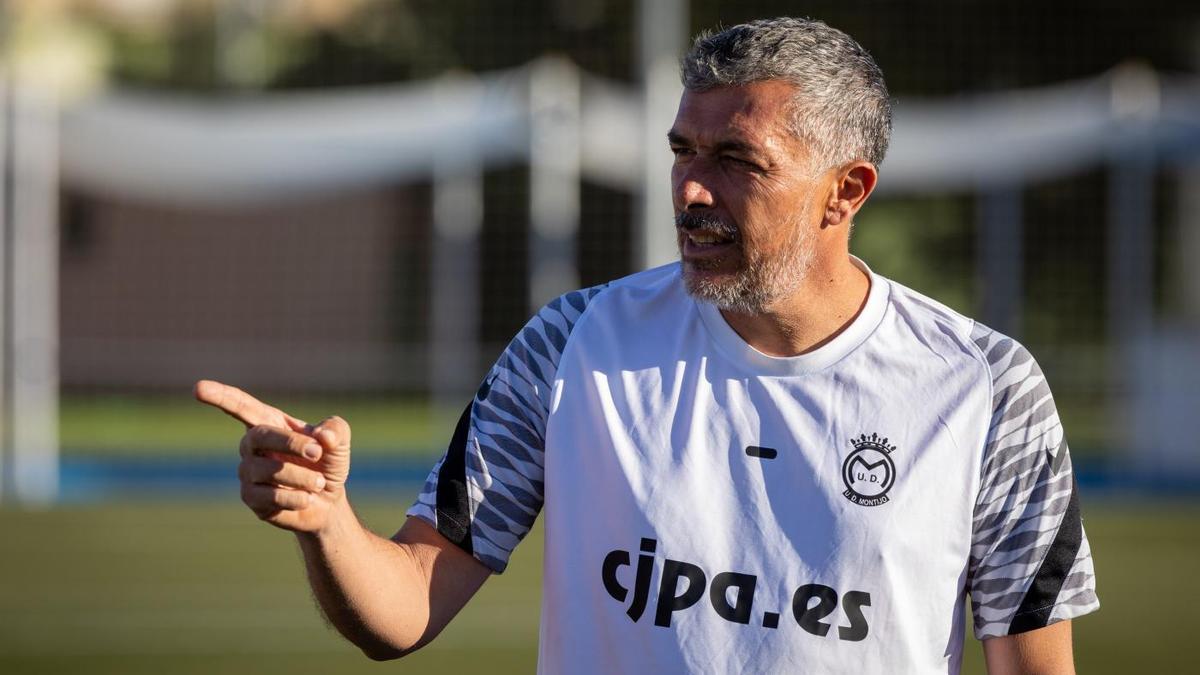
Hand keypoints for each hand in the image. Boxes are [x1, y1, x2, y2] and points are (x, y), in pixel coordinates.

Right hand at [194, 379, 351, 532]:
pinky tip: (306, 498)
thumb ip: (336, 430)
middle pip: (259, 437)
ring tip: (319, 483)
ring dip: (301, 476)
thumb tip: (322, 437)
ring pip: (268, 471)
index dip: (220, 396)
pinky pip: (270, 497)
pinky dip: (296, 498)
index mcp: (269, 423)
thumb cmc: (327, 463)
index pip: (241, 406)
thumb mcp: (338, 441)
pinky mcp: (251, 498)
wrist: (327, 501)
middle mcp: (252, 446)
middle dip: (290, 444)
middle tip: (317, 452)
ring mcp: (248, 472)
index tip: (198, 388)